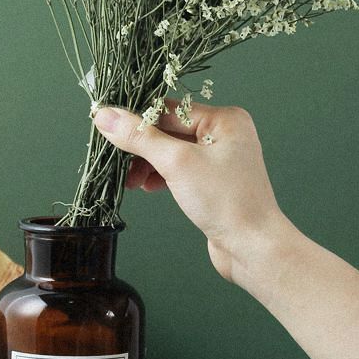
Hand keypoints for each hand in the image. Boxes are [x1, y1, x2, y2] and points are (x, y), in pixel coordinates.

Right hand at [93, 101, 293, 284]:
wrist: (252, 248)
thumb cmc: (225, 201)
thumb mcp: (176, 163)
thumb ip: (139, 138)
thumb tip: (105, 115)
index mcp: (224, 119)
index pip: (169, 110)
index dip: (136, 120)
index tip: (107, 129)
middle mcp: (225, 134)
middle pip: (168, 130)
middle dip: (141, 147)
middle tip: (117, 162)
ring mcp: (220, 158)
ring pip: (171, 152)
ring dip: (147, 164)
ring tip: (131, 181)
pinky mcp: (213, 181)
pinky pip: (179, 169)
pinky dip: (160, 176)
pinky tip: (148, 187)